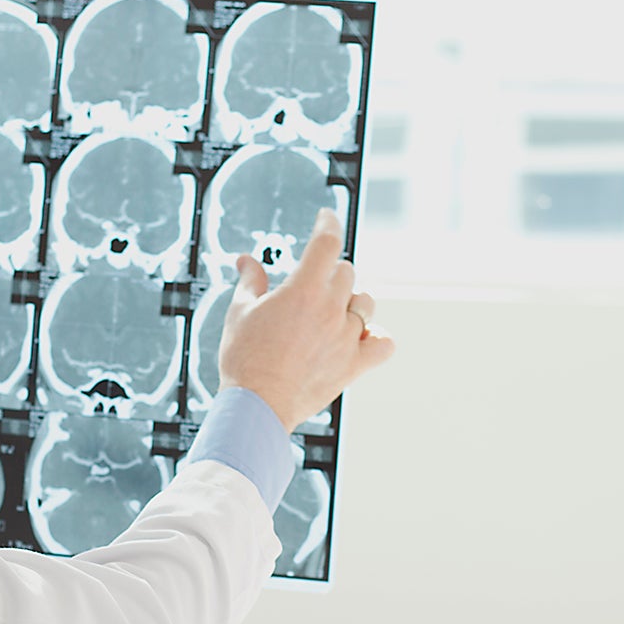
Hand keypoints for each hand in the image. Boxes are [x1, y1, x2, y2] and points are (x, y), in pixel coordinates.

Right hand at [218, 208, 394, 431]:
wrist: (257, 405)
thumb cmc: (245, 360)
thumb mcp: (240, 312)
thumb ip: (250, 281)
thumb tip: (246, 260)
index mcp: (303, 290)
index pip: (326, 243)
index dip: (328, 223)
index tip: (326, 218)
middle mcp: (330, 310)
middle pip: (346, 272)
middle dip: (330, 272)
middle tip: (313, 284)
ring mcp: (345, 337)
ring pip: (365, 304)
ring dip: (351, 301)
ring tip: (333, 312)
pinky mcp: (353, 365)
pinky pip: (383, 345)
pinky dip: (377, 338)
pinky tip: (362, 338)